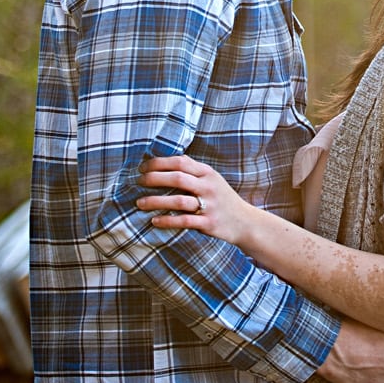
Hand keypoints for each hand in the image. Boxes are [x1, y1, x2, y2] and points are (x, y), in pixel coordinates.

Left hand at [137, 155, 254, 246]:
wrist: (245, 222)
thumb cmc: (222, 198)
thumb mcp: (212, 179)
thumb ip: (193, 170)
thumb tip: (169, 159)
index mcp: (207, 172)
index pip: (180, 162)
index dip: (158, 163)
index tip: (142, 168)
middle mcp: (208, 186)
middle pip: (177, 178)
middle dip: (154, 178)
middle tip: (138, 182)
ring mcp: (209, 205)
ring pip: (178, 200)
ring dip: (155, 201)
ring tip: (140, 203)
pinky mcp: (208, 223)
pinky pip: (184, 221)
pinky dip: (167, 220)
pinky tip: (154, 221)